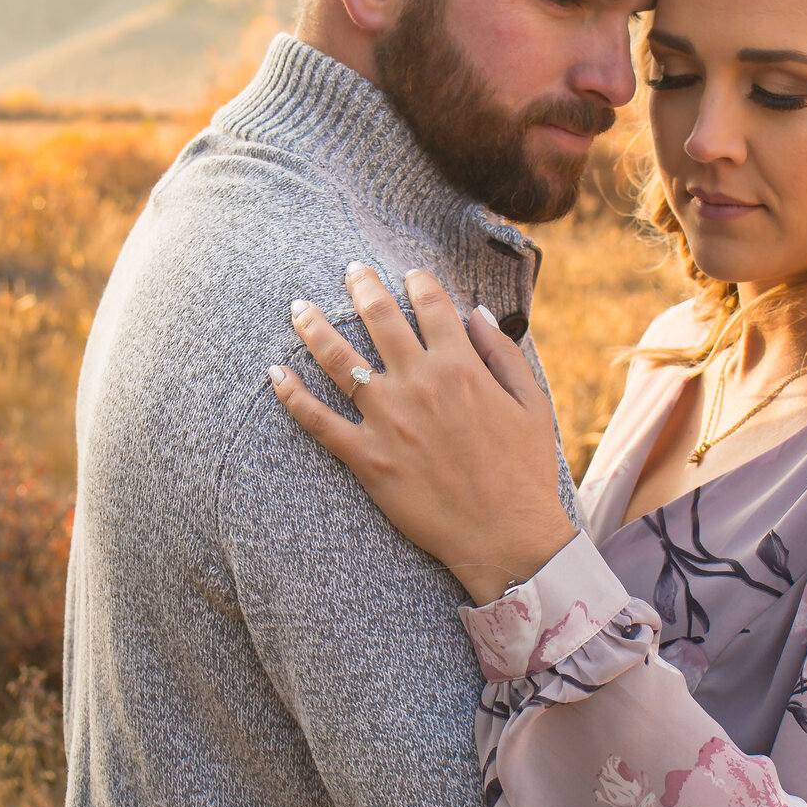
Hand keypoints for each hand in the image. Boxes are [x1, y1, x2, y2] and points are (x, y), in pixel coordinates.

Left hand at [269, 264, 576, 604]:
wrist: (507, 536)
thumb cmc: (525, 470)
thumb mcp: (533, 404)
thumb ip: (502, 352)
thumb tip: (476, 312)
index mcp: (462, 367)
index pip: (431, 304)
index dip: (418, 282)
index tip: (409, 275)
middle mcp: (420, 384)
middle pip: (378, 318)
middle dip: (360, 286)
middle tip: (349, 271)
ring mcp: (389, 420)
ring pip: (337, 360)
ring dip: (313, 327)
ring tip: (297, 307)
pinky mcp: (367, 458)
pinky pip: (318, 421)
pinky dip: (291, 395)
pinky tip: (274, 373)